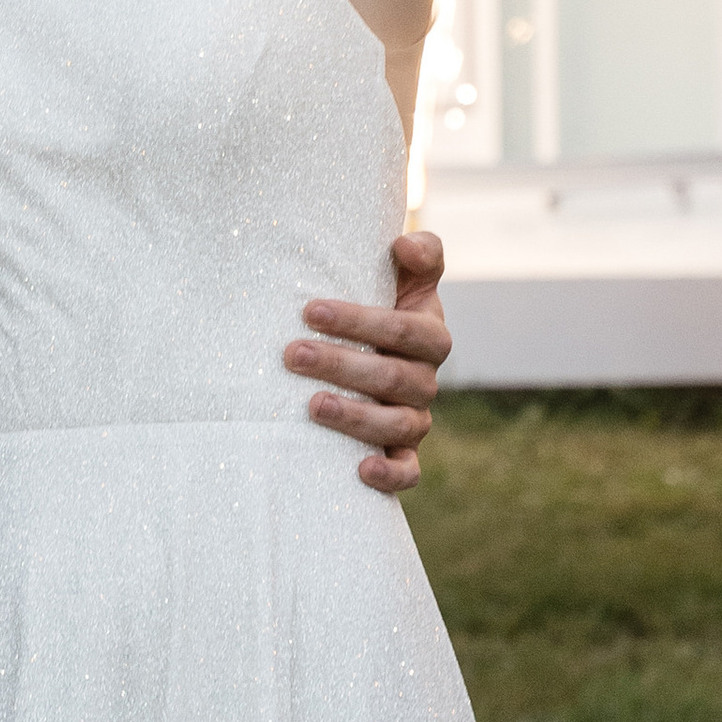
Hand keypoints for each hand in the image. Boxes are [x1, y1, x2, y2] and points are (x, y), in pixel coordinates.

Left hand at [285, 230, 450, 494]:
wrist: (383, 345)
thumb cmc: (385, 302)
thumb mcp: (407, 275)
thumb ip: (420, 253)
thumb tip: (404, 246)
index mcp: (429, 335)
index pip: (401, 329)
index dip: (359, 320)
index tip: (310, 310)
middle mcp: (425, 379)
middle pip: (391, 376)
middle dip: (340, 364)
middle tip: (292, 354)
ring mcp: (416, 417)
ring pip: (396, 424)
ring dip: (355, 417)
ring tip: (312, 405)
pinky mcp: (405, 451)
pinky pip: (409, 471)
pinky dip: (391, 475)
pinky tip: (360, 469)